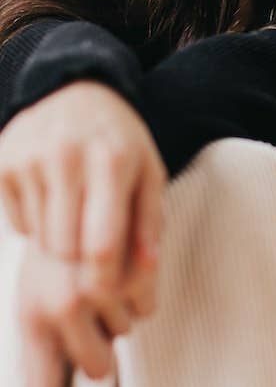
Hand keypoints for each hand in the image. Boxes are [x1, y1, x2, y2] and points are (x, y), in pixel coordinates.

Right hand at [0, 81, 164, 300]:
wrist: (74, 91)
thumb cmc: (120, 141)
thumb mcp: (149, 170)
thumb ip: (150, 220)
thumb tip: (149, 270)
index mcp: (112, 161)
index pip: (102, 241)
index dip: (104, 279)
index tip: (107, 295)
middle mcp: (67, 157)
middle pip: (65, 249)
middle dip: (81, 258)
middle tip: (94, 243)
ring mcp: (29, 160)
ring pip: (40, 240)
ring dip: (59, 241)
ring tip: (77, 211)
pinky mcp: (1, 165)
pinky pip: (16, 226)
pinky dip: (35, 224)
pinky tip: (52, 197)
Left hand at [17, 237, 151, 386]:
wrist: (76, 193)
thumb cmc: (53, 259)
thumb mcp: (35, 299)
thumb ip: (47, 342)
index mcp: (29, 319)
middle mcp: (61, 308)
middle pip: (97, 367)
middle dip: (102, 351)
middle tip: (96, 323)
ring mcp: (99, 288)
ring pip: (125, 331)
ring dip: (121, 316)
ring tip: (107, 284)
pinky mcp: (132, 269)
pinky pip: (147, 308)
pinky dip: (142, 298)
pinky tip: (126, 274)